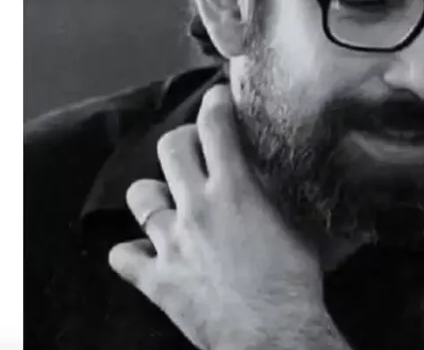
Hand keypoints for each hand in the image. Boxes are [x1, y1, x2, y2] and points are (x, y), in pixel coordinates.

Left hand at [108, 85, 326, 349]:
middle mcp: (196, 207)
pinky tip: (147, 254)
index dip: (215, 102)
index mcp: (234, 189)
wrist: (272, 335)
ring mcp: (171, 242)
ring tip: (170, 203)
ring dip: (155, 196)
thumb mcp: (299, 226)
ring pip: (141, 196)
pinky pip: (124, 256)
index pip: (214, 125)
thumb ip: (285, 194)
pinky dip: (133, 253)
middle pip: (171, 148)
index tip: (218, 97)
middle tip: (197, 150)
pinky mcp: (156, 278)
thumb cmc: (295, 282)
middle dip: (184, 141)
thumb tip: (300, 173)